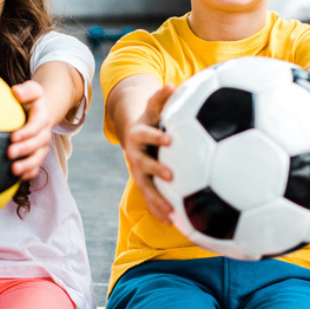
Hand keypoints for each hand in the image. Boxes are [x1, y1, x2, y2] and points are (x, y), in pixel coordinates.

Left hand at [9, 80, 50, 179]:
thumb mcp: (31, 90)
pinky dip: (29, 174)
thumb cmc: (29, 100)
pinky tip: (19, 178)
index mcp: (42, 117)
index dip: (26, 132)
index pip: (37, 125)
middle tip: (9, 154)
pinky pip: (36, 168)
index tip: (12, 137)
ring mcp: (42, 147)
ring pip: (38, 158)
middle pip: (38, 144)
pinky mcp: (37, 156)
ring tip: (13, 171)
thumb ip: (26, 90)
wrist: (39, 111)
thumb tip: (15, 92)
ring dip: (27, 165)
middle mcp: (44, 133)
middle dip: (24, 150)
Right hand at [121, 84, 175, 222]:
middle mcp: (136, 156)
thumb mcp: (154, 107)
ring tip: (171, 214)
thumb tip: (172, 84)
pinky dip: (161, 211)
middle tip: (171, 176)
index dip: (156, 138)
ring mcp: (138, 172)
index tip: (169, 140)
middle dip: (156, 171)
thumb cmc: (151, 118)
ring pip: (146, 188)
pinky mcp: (144, 184)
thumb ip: (162, 97)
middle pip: (143, 165)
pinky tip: (175, 224)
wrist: (134, 134)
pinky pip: (152, 199)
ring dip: (157, 201)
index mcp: (139, 136)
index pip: (146, 135)